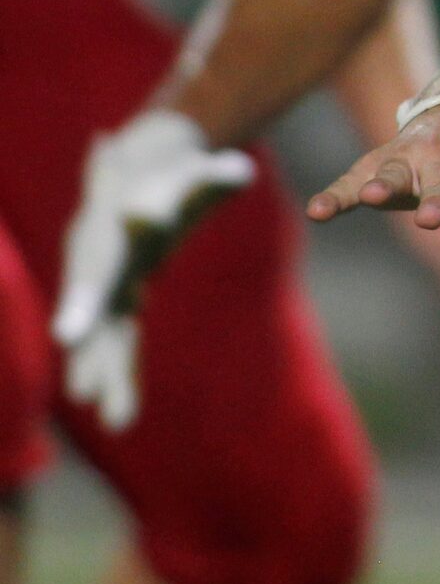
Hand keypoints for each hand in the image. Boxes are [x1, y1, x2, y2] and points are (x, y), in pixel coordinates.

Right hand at [51, 109, 258, 431]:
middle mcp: (102, 258)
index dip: (84, 301)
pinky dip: (120, 370)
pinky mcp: (120, 295)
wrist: (153, 162)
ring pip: (103, 333)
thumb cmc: (185, 167)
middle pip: (95, 309)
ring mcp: (107, 279)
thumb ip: (216, 174)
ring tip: (119, 421)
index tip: (71, 335)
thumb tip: (224, 179)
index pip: (97, 269)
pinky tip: (122, 411)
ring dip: (107, 374)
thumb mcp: (202, 168)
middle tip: (88, 393)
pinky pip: (118, 338)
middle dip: (92, 348)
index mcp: (113, 227)